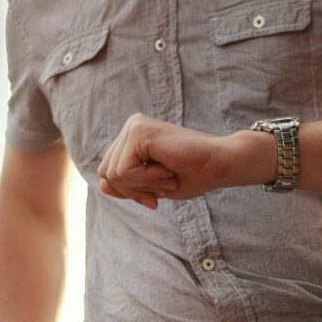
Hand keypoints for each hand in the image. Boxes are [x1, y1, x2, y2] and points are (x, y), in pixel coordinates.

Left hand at [97, 113, 229, 208]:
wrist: (219, 164)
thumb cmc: (194, 175)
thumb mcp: (152, 187)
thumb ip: (127, 185)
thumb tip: (102, 184)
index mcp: (133, 137)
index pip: (109, 173)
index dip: (131, 191)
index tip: (156, 195)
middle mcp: (131, 127)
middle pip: (106, 173)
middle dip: (135, 190)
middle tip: (166, 183)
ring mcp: (134, 126)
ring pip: (112, 173)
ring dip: (143, 185)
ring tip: (168, 175)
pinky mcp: (139, 131)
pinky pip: (123, 171)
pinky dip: (146, 180)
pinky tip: (167, 169)